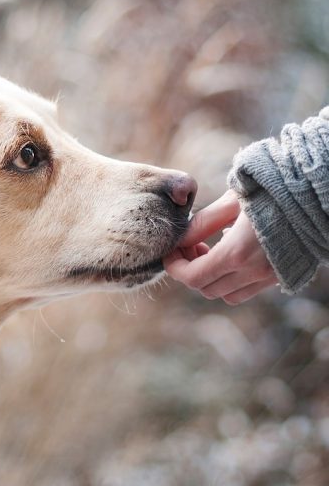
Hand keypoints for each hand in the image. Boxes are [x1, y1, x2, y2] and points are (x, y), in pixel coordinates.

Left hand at [164, 190, 277, 304]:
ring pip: (226, 294)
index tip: (170, 251)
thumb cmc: (271, 190)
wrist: (316, 194)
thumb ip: (202, 223)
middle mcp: (253, 272)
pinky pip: (247, 290)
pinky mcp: (280, 276)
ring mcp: (269, 277)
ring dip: (210, 278)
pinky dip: (231, 280)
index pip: (192, 277)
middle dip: (190, 270)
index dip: (174, 267)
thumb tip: (180, 239)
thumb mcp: (231, 201)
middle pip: (205, 288)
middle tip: (190, 246)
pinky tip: (232, 253)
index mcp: (237, 253)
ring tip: (210, 250)